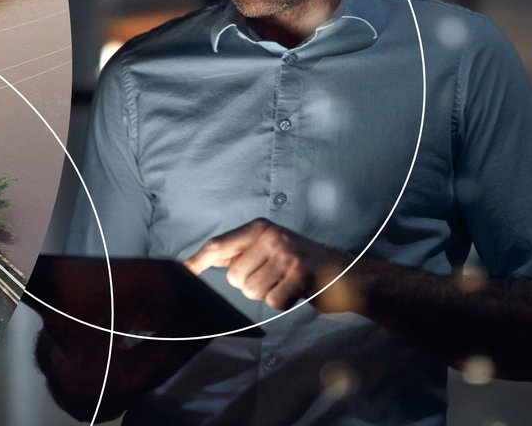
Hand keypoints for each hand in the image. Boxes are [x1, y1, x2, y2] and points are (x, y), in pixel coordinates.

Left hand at [184, 218, 355, 311]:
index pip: (219, 245)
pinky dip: (283, 303)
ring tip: (285, 282)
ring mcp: (287, 255)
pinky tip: (297, 291)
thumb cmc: (301, 263)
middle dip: (249, 285)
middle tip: (273, 277)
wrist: (348, 273)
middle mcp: (272, 237)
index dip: (198, 261)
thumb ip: (239, 252)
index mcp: (260, 228)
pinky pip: (273, 302)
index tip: (183, 272)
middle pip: (233, 277)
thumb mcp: (270, 248)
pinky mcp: (300, 275)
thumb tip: (198, 263)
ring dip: (267, 294)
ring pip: (251, 291)